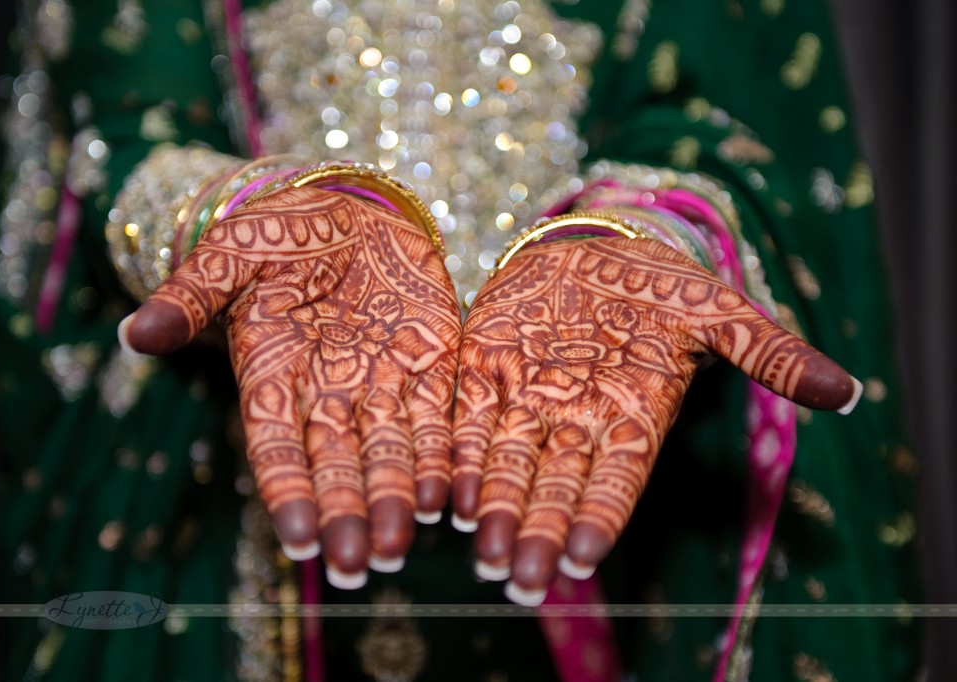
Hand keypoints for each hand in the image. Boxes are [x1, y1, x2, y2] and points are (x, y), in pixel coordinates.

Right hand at [121, 186, 460, 586]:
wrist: (355, 209)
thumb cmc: (283, 232)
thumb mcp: (233, 254)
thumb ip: (192, 294)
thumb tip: (133, 334)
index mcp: (272, 375)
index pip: (276, 444)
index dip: (288, 490)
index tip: (299, 539)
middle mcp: (326, 394)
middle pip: (336, 465)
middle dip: (345, 515)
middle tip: (354, 568)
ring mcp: (380, 385)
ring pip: (388, 454)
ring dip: (394, 500)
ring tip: (398, 547)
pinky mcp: (429, 368)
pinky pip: (436, 420)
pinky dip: (443, 457)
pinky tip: (451, 495)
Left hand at [451, 237, 858, 603]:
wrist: (592, 243)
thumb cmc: (660, 284)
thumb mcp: (716, 310)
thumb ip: (768, 351)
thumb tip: (847, 393)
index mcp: (632, 418)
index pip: (616, 480)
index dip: (599, 517)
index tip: (580, 558)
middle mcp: (575, 423)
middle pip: (554, 488)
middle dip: (536, 532)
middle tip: (517, 579)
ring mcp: (525, 400)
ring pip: (505, 465)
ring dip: (490, 507)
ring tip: (477, 548)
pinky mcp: (482, 372)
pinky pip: (465, 419)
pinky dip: (455, 455)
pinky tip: (442, 489)